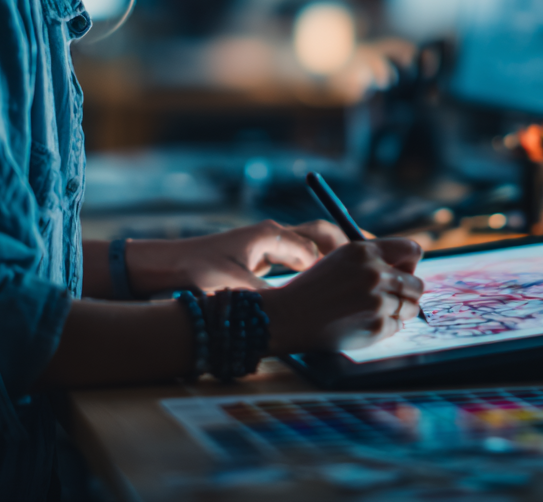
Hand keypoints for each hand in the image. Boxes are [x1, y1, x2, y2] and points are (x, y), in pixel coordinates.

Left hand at [124, 219, 348, 294]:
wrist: (167, 264)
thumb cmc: (197, 271)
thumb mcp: (235, 288)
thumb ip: (267, 298)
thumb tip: (296, 310)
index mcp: (270, 236)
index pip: (315, 245)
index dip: (339, 261)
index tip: (361, 274)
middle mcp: (272, 234)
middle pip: (321, 233)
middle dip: (348, 244)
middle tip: (375, 258)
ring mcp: (267, 242)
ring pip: (311, 241)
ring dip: (334, 252)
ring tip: (361, 265)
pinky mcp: (261, 253)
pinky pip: (299, 252)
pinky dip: (318, 261)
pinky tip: (327, 278)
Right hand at [261, 238, 423, 353]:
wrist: (288, 316)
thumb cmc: (314, 288)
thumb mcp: (341, 260)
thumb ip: (373, 260)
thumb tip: (409, 268)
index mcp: (365, 251)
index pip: (412, 250)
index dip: (411, 263)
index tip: (404, 272)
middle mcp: (374, 273)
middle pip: (417, 284)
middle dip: (407, 293)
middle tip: (391, 299)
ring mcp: (377, 301)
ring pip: (411, 308)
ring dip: (397, 312)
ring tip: (372, 312)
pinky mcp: (376, 326)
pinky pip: (396, 327)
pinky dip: (384, 328)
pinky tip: (361, 324)